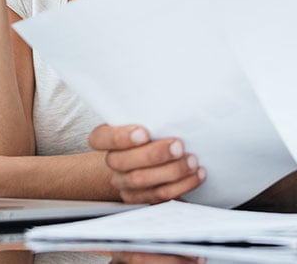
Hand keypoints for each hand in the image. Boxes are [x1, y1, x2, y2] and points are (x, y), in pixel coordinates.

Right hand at [88, 124, 204, 203]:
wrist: (151, 157)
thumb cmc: (154, 129)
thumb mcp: (149, 118)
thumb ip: (152, 113)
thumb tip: (175, 97)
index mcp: (107, 138)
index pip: (99, 139)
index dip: (119, 137)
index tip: (144, 133)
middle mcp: (113, 162)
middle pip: (123, 162)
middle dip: (155, 155)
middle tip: (179, 146)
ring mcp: (124, 183)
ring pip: (142, 181)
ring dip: (172, 172)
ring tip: (192, 161)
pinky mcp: (141, 198)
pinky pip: (159, 197)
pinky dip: (181, 186)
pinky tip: (196, 175)